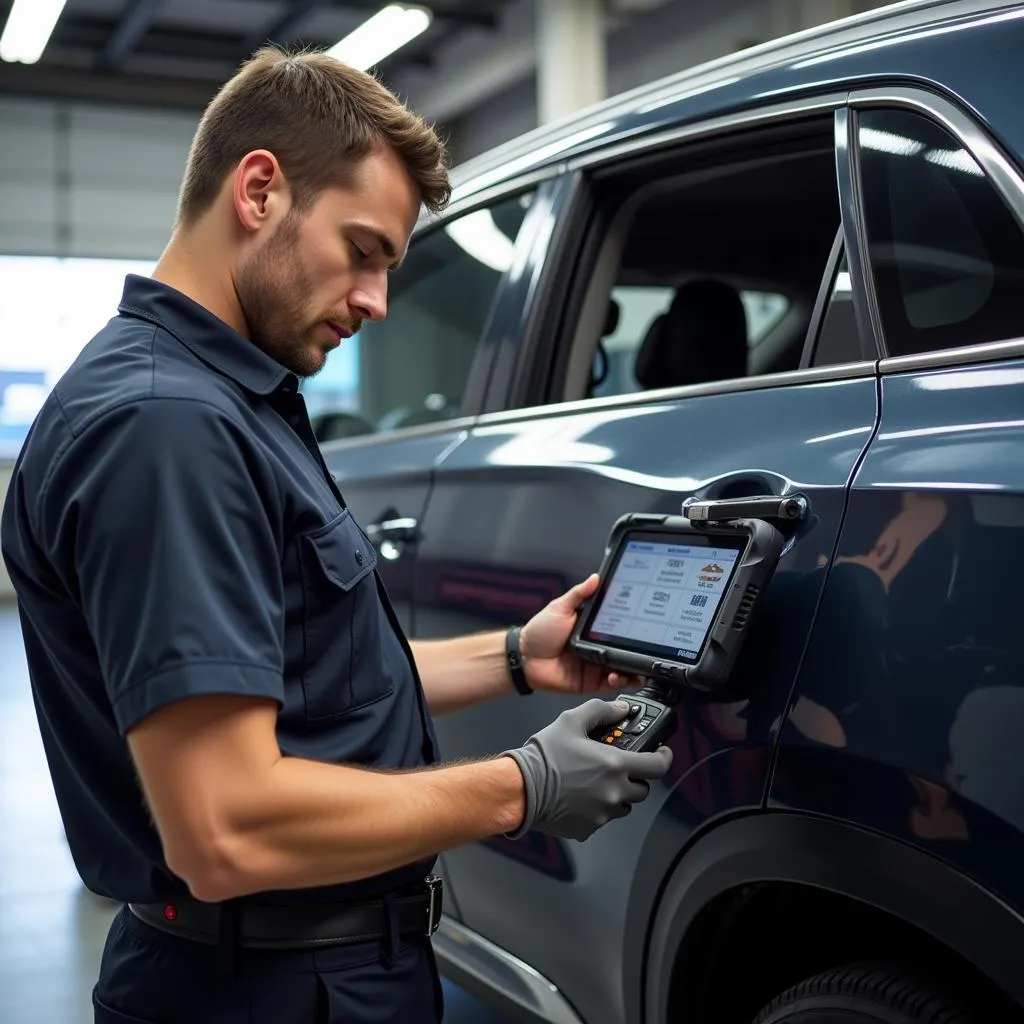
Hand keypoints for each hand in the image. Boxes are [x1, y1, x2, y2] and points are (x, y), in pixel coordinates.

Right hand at [502, 697, 673, 840]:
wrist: (521, 789)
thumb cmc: (544, 758)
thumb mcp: (572, 721)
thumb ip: (601, 711)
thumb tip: (620, 708)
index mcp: (614, 765)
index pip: (658, 766)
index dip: (664, 757)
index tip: (662, 753)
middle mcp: (614, 791)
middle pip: (643, 789)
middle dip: (635, 776)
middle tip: (619, 766)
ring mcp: (602, 813)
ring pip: (623, 805)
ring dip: (617, 793)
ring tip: (595, 781)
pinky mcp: (589, 828)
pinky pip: (603, 818)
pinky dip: (597, 808)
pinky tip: (580, 795)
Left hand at [519, 575, 640, 695]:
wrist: (524, 658)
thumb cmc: (539, 632)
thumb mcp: (560, 608)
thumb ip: (579, 594)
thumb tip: (595, 578)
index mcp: (592, 628)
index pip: (618, 626)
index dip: (631, 626)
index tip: (643, 622)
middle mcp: (598, 646)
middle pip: (625, 648)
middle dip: (637, 649)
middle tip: (644, 646)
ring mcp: (597, 664)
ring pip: (623, 667)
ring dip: (633, 667)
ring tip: (635, 664)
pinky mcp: (592, 681)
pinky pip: (612, 683)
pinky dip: (620, 681)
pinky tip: (617, 675)